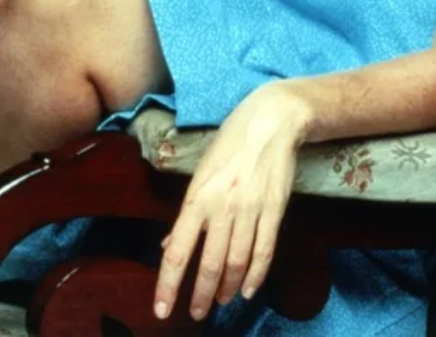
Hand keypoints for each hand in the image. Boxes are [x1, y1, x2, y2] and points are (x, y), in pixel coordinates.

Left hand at [153, 81, 307, 321]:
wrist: (271, 121)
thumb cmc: (230, 142)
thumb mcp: (200, 171)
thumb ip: (186, 213)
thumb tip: (168, 247)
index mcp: (197, 197)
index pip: (177, 251)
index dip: (168, 284)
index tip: (161, 310)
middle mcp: (222, 207)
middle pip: (209, 264)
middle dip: (200, 295)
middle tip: (195, 314)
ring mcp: (250, 210)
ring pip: (236, 263)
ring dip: (226, 288)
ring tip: (219, 302)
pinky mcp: (274, 211)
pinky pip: (264, 252)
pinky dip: (255, 276)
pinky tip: (247, 290)